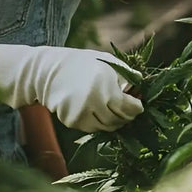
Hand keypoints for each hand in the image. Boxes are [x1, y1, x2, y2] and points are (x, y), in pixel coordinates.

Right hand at [0, 44, 143, 131]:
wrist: (49, 70)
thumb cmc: (83, 63)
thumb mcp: (108, 62)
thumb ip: (127, 75)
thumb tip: (142, 87)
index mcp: (106, 87)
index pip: (129, 107)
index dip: (137, 108)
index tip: (139, 106)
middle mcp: (94, 102)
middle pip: (118, 120)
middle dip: (126, 117)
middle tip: (129, 112)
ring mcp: (81, 114)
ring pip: (105, 128)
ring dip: (113, 122)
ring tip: (114, 111)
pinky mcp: (71, 121)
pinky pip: (91, 128)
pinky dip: (97, 122)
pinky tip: (97, 111)